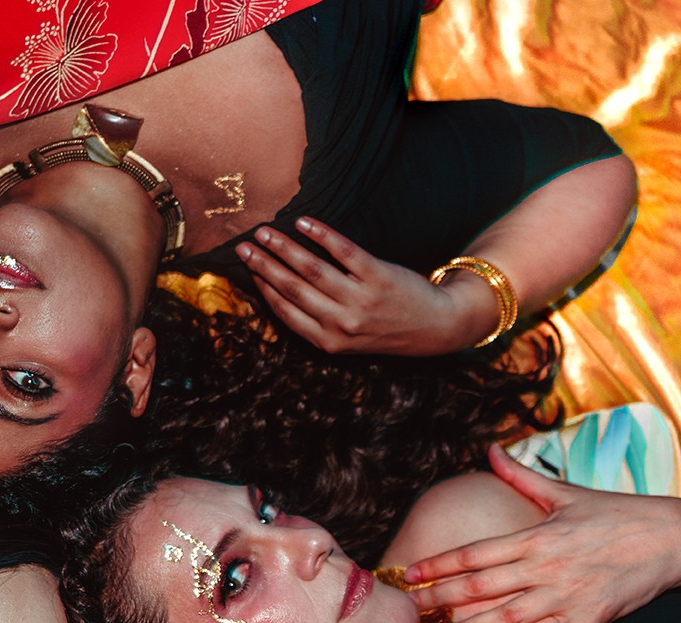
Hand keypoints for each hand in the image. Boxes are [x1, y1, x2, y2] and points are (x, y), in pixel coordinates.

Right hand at [235, 218, 482, 355]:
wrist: (435, 327)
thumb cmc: (385, 330)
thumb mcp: (347, 341)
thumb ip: (316, 323)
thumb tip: (279, 293)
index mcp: (327, 341)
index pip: (285, 310)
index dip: (263, 287)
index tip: (248, 267)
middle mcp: (341, 323)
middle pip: (292, 288)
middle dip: (264, 265)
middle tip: (244, 246)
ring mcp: (360, 300)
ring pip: (312, 270)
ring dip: (283, 248)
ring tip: (265, 232)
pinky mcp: (379, 277)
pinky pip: (344, 252)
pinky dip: (321, 236)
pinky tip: (304, 223)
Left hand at [405, 444, 680, 622]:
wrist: (675, 537)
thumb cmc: (617, 513)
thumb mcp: (566, 493)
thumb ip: (522, 477)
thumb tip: (491, 450)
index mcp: (535, 536)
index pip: (475, 552)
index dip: (439, 563)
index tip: (409, 573)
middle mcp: (545, 566)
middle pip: (482, 586)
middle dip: (441, 598)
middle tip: (406, 610)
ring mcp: (567, 594)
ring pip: (509, 617)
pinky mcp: (593, 617)